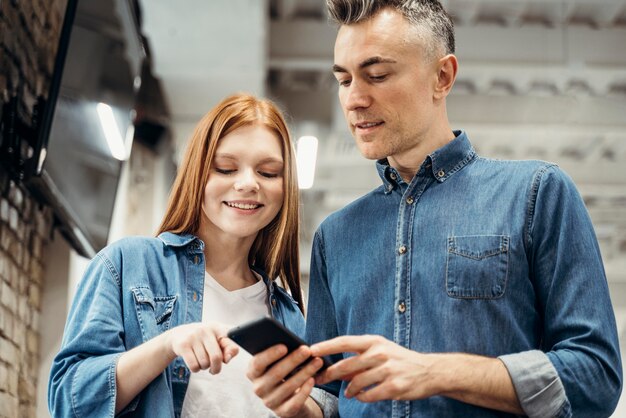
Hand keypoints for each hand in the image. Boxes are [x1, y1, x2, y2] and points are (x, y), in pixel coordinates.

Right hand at [164, 322, 238, 373]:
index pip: (230, 342)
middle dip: (216, 368)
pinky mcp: (183, 345)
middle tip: (213, 369)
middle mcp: (206, 330)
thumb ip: (228, 348)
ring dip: (204, 367)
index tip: (226, 359)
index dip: (230, 353)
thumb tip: (227, 359)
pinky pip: (194, 366)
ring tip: (201, 360)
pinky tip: (194, 361)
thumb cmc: (204, 339)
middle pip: (216, 357)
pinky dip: (196, 369)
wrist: (180, 334)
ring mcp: (194, 336)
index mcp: (218, 328)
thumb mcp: (217, 339)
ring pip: (204, 363)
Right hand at [247, 344, 324, 416]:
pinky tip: (313, 379)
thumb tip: (291, 342)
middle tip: (307, 350)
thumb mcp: (277, 362)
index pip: (257, 363)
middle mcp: (258, 388)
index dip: (270, 355)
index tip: (284, 346)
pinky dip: (305, 390)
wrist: (288, 397)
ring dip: (305, 372)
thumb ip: (279, 352)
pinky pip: (295, 402)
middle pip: (276, 373)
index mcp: (253, 372)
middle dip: (293, 360)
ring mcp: (269, 402)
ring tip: (317, 361)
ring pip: (288, 387)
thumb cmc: (282, 371)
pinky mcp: (282, 412)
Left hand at [311, 335, 438, 401]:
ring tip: (348, 392)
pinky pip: (369, 395)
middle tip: (319, 379)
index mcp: (375, 341)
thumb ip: (359, 359)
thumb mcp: (381, 351)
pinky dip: (362, 397)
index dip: (326, 346)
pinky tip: (362, 396)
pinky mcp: (394, 387)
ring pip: (356, 383)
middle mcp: (380, 353)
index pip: (344, 342)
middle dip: (329, 374)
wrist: (430, 371)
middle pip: (346, 365)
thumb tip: (337, 369)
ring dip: (348, 389)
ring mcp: (388, 370)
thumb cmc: (400, 360)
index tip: (310, 350)